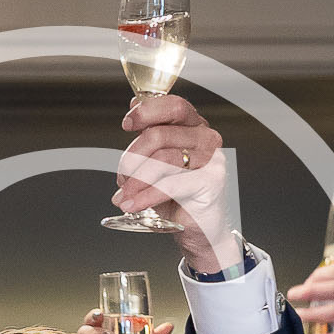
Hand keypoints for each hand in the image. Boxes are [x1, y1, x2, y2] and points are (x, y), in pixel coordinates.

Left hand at [116, 95, 236, 274]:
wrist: (198, 228)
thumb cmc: (178, 194)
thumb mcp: (157, 162)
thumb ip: (150, 134)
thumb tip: (133, 105)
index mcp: (194, 126)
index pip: (173, 106)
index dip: (147, 112)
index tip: (126, 124)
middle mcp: (206, 138)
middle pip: (160, 135)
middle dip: (132, 158)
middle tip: (121, 178)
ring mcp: (212, 159)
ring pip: (162, 160)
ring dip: (135, 180)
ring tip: (124, 197)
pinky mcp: (211, 182)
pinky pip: (169, 184)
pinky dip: (145, 196)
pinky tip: (132, 205)